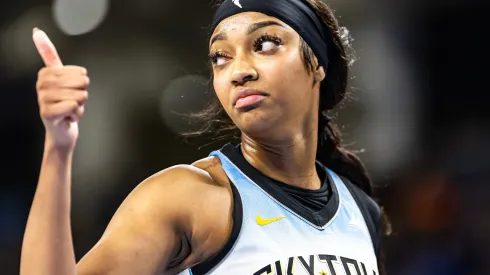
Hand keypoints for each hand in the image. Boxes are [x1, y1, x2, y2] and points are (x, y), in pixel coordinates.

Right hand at [33, 28, 88, 147]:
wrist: (62, 130)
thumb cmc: (64, 103)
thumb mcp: (62, 77)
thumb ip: (50, 55)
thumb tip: (37, 32)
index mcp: (46, 73)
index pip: (80, 72)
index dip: (83, 83)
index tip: (70, 90)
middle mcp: (42, 84)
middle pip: (81, 83)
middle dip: (83, 94)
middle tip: (71, 101)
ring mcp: (43, 99)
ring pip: (79, 96)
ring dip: (80, 106)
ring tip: (69, 109)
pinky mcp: (47, 113)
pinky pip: (74, 107)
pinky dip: (77, 114)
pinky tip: (67, 117)